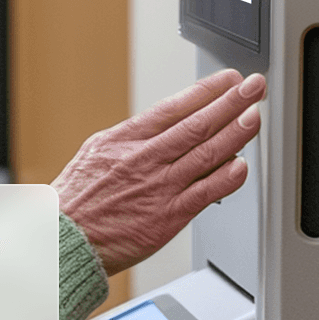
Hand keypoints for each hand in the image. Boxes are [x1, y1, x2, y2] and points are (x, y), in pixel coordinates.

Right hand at [52, 69, 264, 275]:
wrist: (63, 238)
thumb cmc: (77, 199)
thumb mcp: (97, 152)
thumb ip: (133, 138)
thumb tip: (164, 124)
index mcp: (125, 140)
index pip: (174, 107)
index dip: (206, 91)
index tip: (228, 80)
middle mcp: (144, 159)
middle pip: (196, 125)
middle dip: (230, 102)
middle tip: (253, 88)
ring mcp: (158, 188)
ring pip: (205, 154)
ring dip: (235, 132)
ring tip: (255, 116)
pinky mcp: (167, 217)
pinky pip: (204, 193)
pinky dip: (226, 178)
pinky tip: (243, 166)